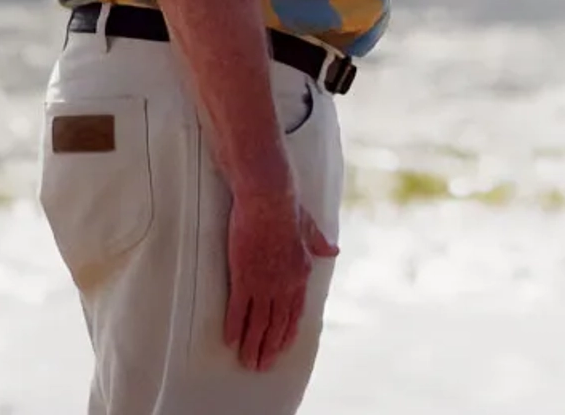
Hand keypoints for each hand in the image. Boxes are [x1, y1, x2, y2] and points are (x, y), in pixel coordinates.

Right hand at [224, 192, 340, 370]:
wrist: (268, 198)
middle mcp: (285, 283)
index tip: (281, 348)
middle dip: (269, 347)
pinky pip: (238, 310)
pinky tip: (230, 341)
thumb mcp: (309, 227)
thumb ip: (319, 243)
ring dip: (253, 345)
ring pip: (258, 323)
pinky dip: (235, 327)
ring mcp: (264, 283)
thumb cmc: (287, 208)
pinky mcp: (244, 277)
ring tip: (247, 362)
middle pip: (277, 324)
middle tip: (261, 366)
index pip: (295, 312)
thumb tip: (334, 251)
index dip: (287, 333)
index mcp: (302, 272)